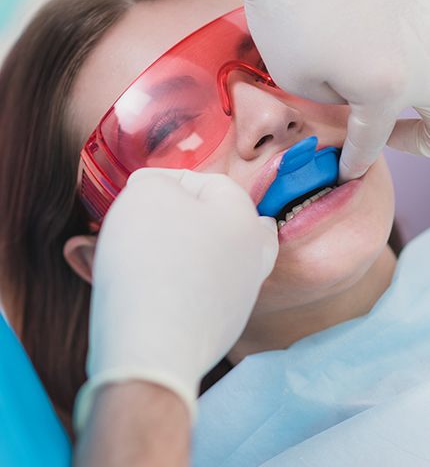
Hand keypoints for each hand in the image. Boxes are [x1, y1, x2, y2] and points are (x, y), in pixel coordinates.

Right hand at [74, 169, 277, 430]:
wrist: (152, 348)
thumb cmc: (150, 260)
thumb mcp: (145, 194)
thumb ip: (156, 181)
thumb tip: (157, 189)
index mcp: (244, 218)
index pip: (208, 182)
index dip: (167, 180)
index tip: (136, 192)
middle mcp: (254, 257)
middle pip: (225, 222)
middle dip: (189, 215)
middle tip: (156, 219)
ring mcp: (242, 297)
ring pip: (219, 258)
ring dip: (189, 249)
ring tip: (156, 251)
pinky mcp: (223, 329)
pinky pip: (204, 293)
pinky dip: (186, 284)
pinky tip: (161, 287)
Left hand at [165, 0, 429, 180]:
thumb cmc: (287, 12)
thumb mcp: (300, 81)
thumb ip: (339, 102)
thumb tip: (357, 99)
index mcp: (388, 89)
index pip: (373, 141)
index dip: (356, 162)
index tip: (346, 170)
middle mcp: (425, 57)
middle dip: (420, 140)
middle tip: (396, 139)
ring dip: (421, 96)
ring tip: (389, 93)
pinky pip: (428, 38)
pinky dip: (415, 55)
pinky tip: (386, 49)